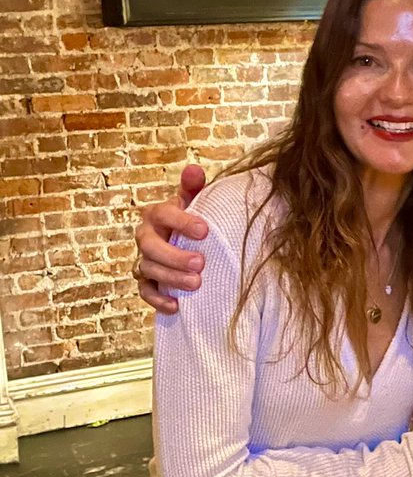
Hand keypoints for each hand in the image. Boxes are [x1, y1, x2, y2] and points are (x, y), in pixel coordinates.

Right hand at [134, 164, 207, 313]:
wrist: (184, 243)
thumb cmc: (191, 221)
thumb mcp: (193, 202)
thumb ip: (193, 187)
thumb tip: (194, 169)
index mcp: (157, 214)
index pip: (163, 214)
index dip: (181, 222)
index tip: (205, 230)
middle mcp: (146, 236)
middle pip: (150, 247)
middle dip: (174, 255)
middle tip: (200, 263)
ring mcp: (144, 260)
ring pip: (148, 269)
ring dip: (171, 278)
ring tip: (196, 284)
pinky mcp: (146, 281)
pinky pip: (145, 292)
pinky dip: (158, 300)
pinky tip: (176, 306)